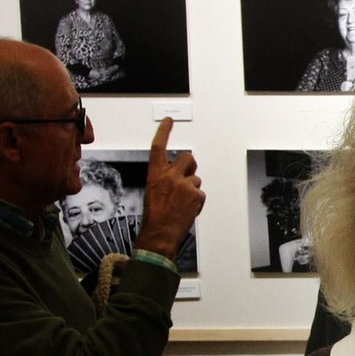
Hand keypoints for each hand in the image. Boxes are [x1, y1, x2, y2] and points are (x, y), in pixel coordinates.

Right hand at [135, 118, 204, 259]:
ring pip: (196, 179)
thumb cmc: (155, 215)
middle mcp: (170, 176)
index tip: (169, 121)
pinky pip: (200, 194)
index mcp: (155, 174)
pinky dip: (197, 201)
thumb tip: (178, 174)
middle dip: (190, 165)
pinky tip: (187, 209)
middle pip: (188, 157)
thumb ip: (165, 178)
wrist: (160, 234)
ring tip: (182, 203)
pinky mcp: (196, 195)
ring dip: (192, 188)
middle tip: (187, 176)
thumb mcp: (153, 191)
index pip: (158, 147)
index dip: (164, 132)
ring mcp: (184, 185)